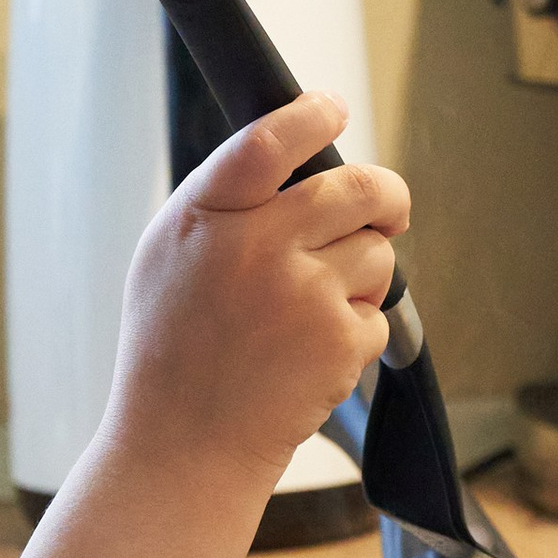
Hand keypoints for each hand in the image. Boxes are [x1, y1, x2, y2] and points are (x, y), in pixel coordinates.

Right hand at [108, 91, 404, 489]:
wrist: (183, 447)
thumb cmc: (172, 352)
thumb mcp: (167, 258)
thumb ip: (224, 202)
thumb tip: (299, 161)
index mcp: (205, 217)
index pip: (270, 139)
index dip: (311, 115)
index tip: (331, 109)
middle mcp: (256, 246)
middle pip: (356, 187)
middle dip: (386, 195)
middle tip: (390, 208)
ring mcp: (303, 294)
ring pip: (376, 253)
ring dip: (360, 277)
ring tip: (307, 315)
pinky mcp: (338, 341)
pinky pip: (377, 314)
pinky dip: (354, 333)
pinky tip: (306, 357)